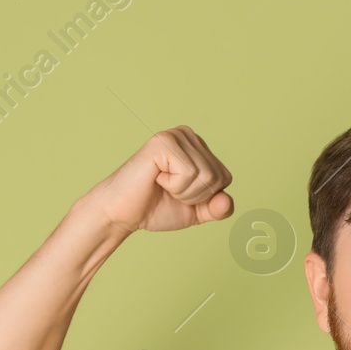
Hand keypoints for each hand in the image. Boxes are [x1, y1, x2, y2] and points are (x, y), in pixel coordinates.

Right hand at [84, 126, 233, 235]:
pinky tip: (156, 178)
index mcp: (199, 148)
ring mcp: (176, 136)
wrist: (123, 214)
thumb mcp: (196, 211)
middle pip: (217, 177)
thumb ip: (217, 208)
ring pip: (206, 176)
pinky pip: (189, 173)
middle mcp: (189, 135)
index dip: (205, 197)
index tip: (179, 194)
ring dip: (183, 192)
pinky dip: (174, 186)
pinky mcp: (163, 142)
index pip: (225, 179)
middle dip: (195, 196)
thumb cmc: (156, 208)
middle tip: (168, 191)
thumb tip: (227, 200)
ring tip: (162, 184)